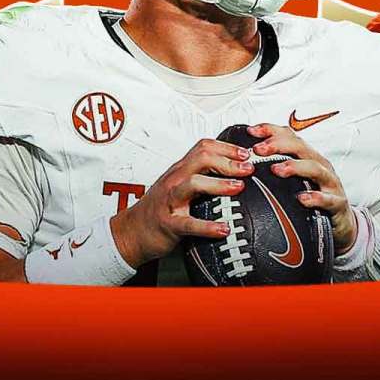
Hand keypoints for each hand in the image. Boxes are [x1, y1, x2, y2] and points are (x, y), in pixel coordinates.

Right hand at [110, 138, 253, 267]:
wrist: (131, 232)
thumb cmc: (158, 210)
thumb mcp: (178, 186)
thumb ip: (200, 177)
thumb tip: (231, 173)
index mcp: (179, 170)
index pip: (204, 147)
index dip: (227, 147)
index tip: (246, 153)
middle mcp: (174, 181)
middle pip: (202, 158)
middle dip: (228, 161)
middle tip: (248, 168)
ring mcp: (170, 201)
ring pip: (193, 184)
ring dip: (219, 184)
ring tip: (238, 188)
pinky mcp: (168, 224)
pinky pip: (189, 224)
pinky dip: (208, 226)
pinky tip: (223, 229)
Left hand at [248, 123, 357, 252]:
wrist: (342, 222)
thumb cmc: (316, 196)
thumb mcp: (297, 179)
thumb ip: (277, 168)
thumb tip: (246, 161)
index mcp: (308, 157)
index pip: (289, 136)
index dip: (271, 130)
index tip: (251, 132)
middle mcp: (320, 165)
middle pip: (300, 147)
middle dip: (278, 145)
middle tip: (258, 149)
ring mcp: (330, 183)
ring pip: (314, 168)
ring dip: (294, 167)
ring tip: (276, 170)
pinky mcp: (337, 203)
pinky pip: (327, 199)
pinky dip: (315, 198)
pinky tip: (302, 199)